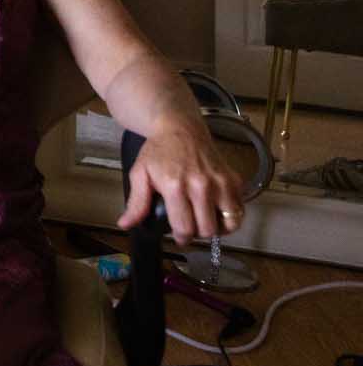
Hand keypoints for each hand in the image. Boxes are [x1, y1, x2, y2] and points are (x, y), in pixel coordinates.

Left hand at [118, 117, 245, 244]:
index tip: (179, 237)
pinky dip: (231, 217)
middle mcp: (201, 185)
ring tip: (205, 221)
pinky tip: (217, 212)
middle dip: (197, 234)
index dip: (181, 237)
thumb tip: (125, 224)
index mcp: (175, 186)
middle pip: (207, 229)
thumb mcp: (140, 174)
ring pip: (229, 224)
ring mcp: (220, 183)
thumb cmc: (158, 151)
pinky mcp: (234, 180)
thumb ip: (136, 203)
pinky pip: (240, 210)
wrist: (180, 128)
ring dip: (217, 228)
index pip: (184, 227)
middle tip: (190, 227)